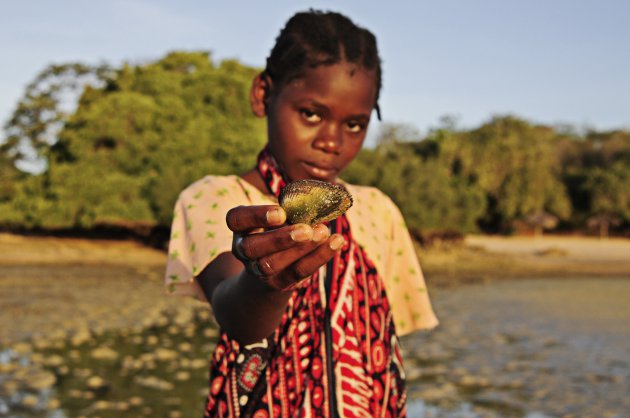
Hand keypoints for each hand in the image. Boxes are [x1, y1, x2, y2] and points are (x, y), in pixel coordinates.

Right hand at [226, 205, 343, 290]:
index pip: (235, 219)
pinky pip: (297, 272)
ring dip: (301, 249)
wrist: (271, 273)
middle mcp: (244, 250)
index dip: (256, 215)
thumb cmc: (279, 232)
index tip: (281, 213)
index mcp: (241, 228)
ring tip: (323, 233)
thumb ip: (292, 209)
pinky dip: (319, 256)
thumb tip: (318, 201)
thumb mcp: (280, 218)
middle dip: (280, 238)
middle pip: (252, 247)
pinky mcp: (278, 283)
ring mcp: (258, 270)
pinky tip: (336, 242)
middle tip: (306, 229)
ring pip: (272, 264)